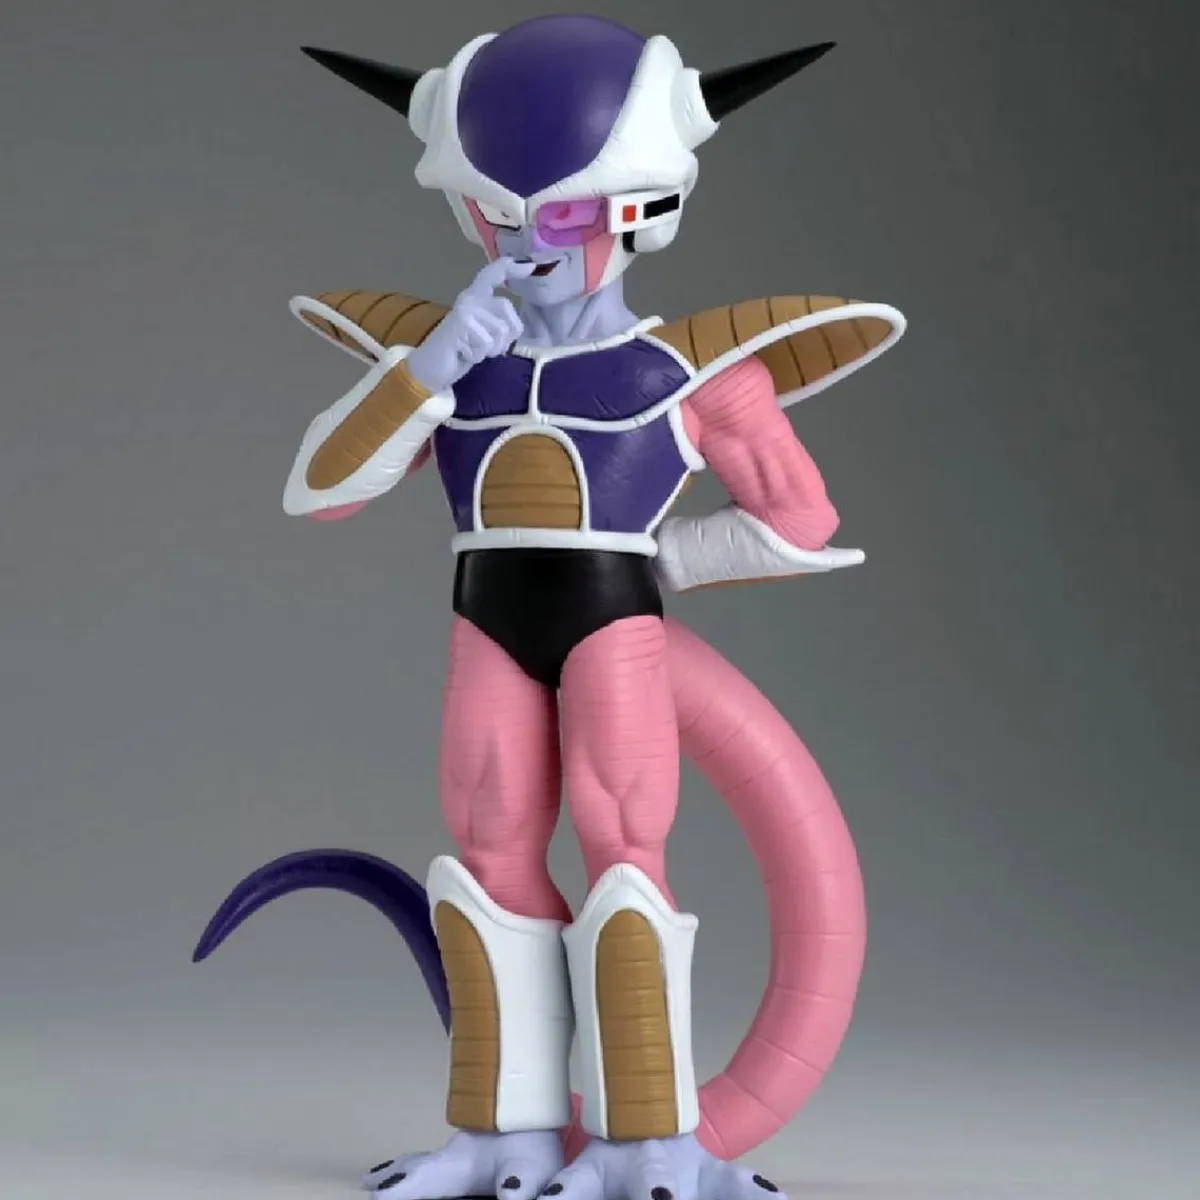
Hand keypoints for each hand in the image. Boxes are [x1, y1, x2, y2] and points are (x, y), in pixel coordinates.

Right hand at [405, 257, 532, 392]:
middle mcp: (469, 298)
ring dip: (492, 349)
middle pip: (506, 306)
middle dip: (507, 335)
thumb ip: (497, 323)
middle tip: (490, 349)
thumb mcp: (484, 335)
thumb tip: (516, 325)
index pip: (491, 276)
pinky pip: (487, 343)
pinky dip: (479, 356)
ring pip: (500, 329)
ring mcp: (464, 308)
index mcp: (475, 298)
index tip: (529, 267)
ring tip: (474, 351)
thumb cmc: (460, 352)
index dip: (509, 269)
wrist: (430, 367)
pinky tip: (464, 354)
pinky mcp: (460, 322)